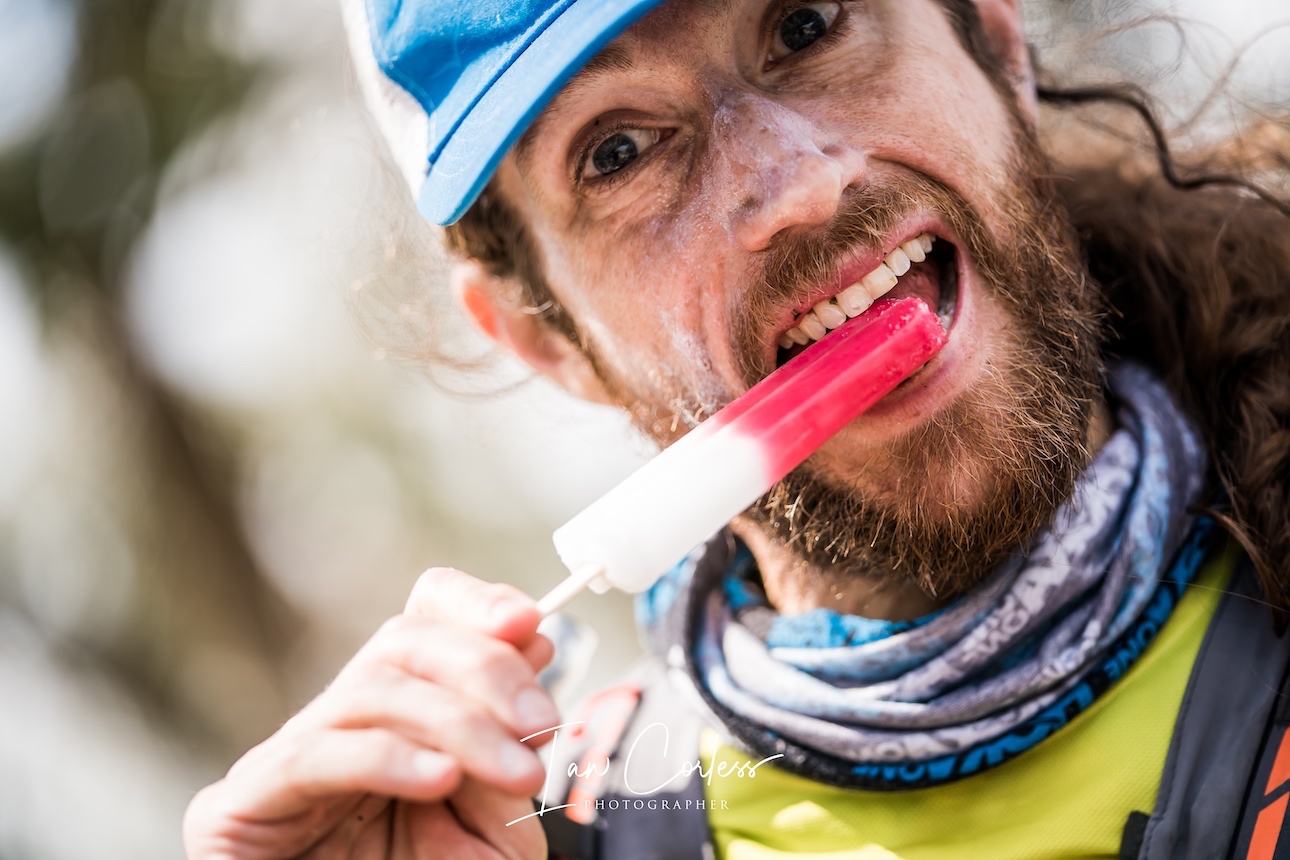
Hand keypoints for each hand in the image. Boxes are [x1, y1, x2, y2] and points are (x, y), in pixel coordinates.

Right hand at [183, 568, 558, 858]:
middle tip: (542, 723)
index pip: (420, 621)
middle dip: (486, 670)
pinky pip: (314, 756)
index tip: (528, 622)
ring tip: (518, 774)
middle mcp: (336, 726)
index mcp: (392, 722)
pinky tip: (442, 778)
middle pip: (402, 642)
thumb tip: (534, 643)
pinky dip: (389, 758)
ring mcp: (282, 761)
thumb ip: (510, 744)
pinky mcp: (238, 806)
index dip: (471, 604)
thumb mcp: (493, 823)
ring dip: (460, 723)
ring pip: (371, 691)